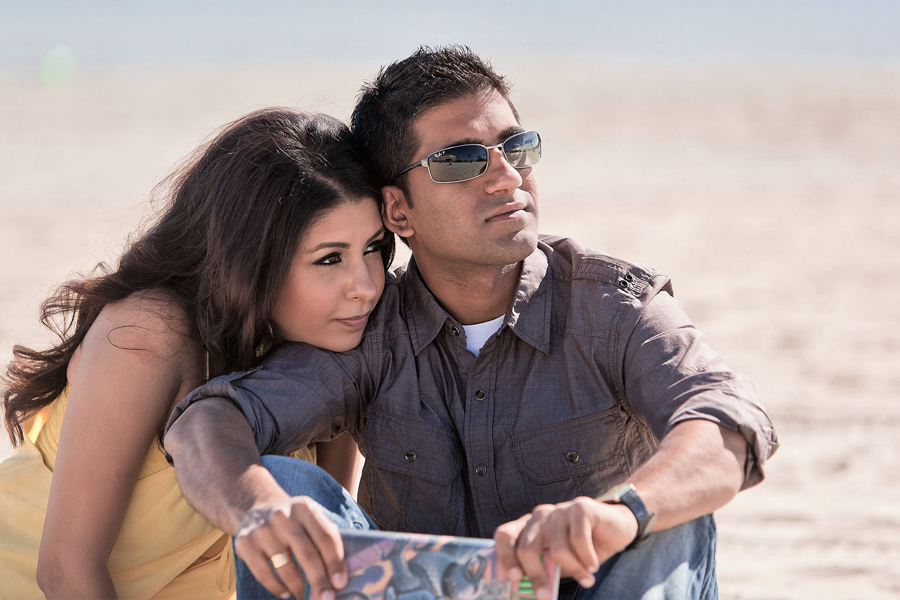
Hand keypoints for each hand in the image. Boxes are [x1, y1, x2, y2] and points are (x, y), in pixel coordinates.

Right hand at [234, 496, 348, 599]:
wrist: (255, 509)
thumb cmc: (293, 521)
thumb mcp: (310, 518)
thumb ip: (326, 539)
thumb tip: (340, 576)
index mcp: (305, 508)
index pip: (326, 538)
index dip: (335, 562)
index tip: (341, 583)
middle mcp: (283, 516)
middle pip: (307, 555)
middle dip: (319, 582)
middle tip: (327, 599)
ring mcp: (262, 530)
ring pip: (286, 568)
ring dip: (299, 589)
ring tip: (307, 598)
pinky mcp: (245, 544)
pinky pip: (263, 574)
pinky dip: (277, 588)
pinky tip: (286, 593)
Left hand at [494, 497, 637, 595]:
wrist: (617, 527)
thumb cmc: (583, 548)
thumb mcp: (560, 561)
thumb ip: (545, 570)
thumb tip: (531, 592)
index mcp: (529, 527)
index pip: (504, 535)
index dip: (504, 557)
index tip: (514, 580)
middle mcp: (540, 515)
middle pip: (527, 547)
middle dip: (536, 576)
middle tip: (544, 596)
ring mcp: (559, 510)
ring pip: (557, 549)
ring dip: (574, 570)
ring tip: (586, 578)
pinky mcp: (580, 508)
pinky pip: (578, 540)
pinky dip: (586, 559)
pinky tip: (593, 565)